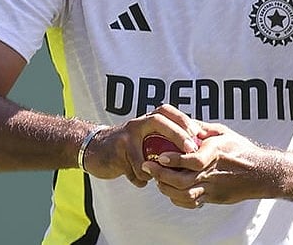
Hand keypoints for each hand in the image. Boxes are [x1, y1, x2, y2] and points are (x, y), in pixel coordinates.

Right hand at [82, 104, 201, 187]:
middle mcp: (136, 125)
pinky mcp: (115, 152)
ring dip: (158, 162)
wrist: (94, 150)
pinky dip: (140, 177)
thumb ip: (163, 141)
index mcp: (146, 120)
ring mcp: (125, 137)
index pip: (166, 111)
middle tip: (191, 148)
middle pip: (158, 120)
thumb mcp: (144, 139)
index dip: (183, 119)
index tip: (199, 134)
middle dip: (177, 133)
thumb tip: (193, 148)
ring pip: (146, 147)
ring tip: (164, 173)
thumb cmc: (126, 147)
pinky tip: (142, 182)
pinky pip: (134, 167)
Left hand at [144, 121, 284, 208]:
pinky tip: (170, 190)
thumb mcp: (222, 132)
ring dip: (166, 188)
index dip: (174, 160)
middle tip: (149, 167)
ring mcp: (213, 187)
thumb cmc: (242, 150)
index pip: (193, 160)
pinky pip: (191, 203)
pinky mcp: (213, 197)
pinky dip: (177, 199)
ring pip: (184, 195)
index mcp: (216, 153)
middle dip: (161, 175)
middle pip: (182, 181)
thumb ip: (201, 128)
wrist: (261, 173)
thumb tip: (182, 122)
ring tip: (157, 179)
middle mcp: (213, 172)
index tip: (161, 156)